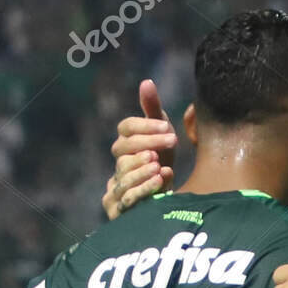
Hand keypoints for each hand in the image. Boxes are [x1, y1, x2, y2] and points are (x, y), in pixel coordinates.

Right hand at [101, 79, 175, 219]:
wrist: (165, 197)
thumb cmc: (163, 159)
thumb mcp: (163, 134)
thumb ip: (153, 110)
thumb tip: (146, 82)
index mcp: (126, 141)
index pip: (127, 127)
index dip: (146, 126)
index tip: (168, 127)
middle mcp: (118, 160)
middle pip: (123, 148)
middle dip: (148, 143)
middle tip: (172, 141)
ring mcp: (116, 182)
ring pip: (123, 171)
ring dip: (142, 167)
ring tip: (161, 164)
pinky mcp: (118, 205)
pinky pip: (127, 197)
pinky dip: (144, 188)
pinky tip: (161, 180)